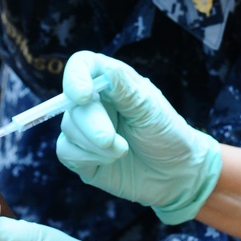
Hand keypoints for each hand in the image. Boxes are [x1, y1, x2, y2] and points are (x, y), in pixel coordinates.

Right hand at [57, 51, 221, 224]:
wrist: (176, 175)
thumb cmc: (168, 135)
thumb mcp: (151, 109)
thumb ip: (125, 89)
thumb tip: (105, 69)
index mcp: (110, 83)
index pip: (82, 66)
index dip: (75, 77)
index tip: (83, 96)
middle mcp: (94, 103)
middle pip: (72, 104)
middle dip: (92, 125)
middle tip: (114, 142)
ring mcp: (84, 130)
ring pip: (68, 130)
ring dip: (96, 146)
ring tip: (123, 151)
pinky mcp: (80, 156)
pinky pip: (65, 152)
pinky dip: (87, 158)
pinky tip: (109, 162)